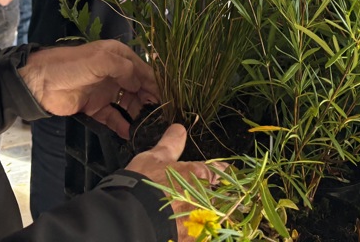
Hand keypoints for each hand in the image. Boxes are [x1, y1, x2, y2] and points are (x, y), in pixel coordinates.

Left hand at [17, 39, 158, 137]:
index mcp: (118, 56)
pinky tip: (130, 134)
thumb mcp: (100, 60)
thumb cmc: (71, 66)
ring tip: (149, 129)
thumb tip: (141, 85)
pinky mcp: (95, 108)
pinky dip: (122, 125)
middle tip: (160, 119)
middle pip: (138, 89)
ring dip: (137, 115)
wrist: (39, 82)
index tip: (166, 101)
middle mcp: (114, 73)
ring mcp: (105, 91)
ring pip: (127, 104)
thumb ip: (124, 69)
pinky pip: (113, 118)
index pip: (143, 71)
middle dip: (149, 102)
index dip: (155, 85)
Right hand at [126, 124, 224, 241]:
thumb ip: (171, 144)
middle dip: (212, 196)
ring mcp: (199, 220)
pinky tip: (185, 231)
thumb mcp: (155, 158)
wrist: (132, 216)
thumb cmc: (144, 183)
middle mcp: (204, 197)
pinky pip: (202, 234)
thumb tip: (180, 128)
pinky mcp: (191, 237)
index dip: (222, 171)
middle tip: (204, 198)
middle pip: (217, 196)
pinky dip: (196, 232)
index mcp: (198, 174)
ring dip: (206, 215)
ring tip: (194, 217)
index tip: (227, 172)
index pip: (218, 170)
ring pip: (211, 217)